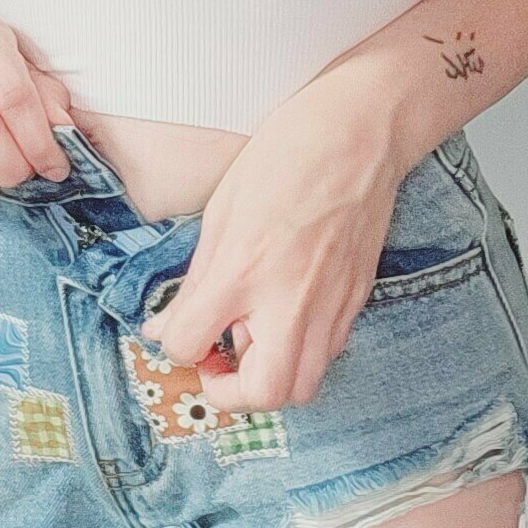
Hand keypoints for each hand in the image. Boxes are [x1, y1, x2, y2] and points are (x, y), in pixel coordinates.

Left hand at [141, 83, 409, 411]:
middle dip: (230, 393)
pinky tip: (283, 318)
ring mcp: (331, 305)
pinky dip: (299, 353)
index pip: (191, 345)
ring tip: (250, 343)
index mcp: (243, 271)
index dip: (174, 344)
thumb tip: (168, 326)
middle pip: (264, 393)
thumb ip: (197, 280)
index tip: (175, 328)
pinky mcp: (356, 299)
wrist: (360, 133)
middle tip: (214, 362)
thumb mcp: (221, 212)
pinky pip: (326, 353)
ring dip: (269, 380)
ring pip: (303, 386)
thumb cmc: (286, 157)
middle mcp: (290, 300)